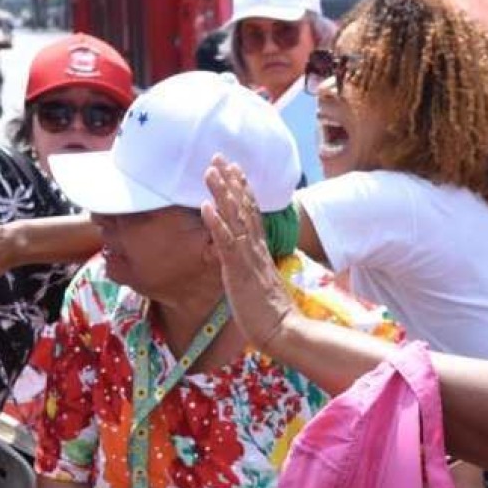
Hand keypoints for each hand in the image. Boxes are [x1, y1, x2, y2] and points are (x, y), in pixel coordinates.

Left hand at [201, 157, 296, 350]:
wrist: (281, 329)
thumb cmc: (269, 313)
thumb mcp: (258, 283)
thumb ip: (252, 267)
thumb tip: (245, 262)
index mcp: (259, 250)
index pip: (251, 213)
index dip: (242, 190)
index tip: (234, 169)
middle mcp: (255, 248)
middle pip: (243, 207)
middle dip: (230, 181)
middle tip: (219, 157)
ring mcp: (247, 257)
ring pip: (234, 217)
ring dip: (222, 192)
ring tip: (210, 171)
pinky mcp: (238, 270)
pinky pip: (226, 242)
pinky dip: (216, 222)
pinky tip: (206, 206)